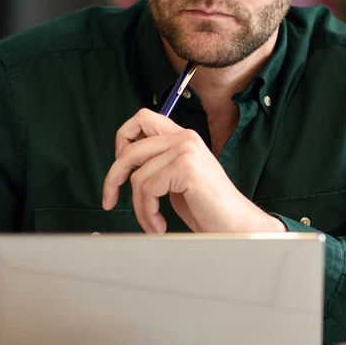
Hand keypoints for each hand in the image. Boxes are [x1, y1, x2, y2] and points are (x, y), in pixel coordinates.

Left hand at [101, 108, 284, 233]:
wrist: (236, 225)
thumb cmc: (208, 208)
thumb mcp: (176, 181)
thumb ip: (157, 166)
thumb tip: (123, 166)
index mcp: (183, 137)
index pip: (142, 119)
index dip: (122, 138)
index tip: (118, 165)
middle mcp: (185, 138)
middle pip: (130, 149)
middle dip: (113, 178)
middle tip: (109, 200)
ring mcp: (186, 150)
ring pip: (137, 176)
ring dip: (139, 208)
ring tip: (152, 223)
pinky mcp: (186, 167)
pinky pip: (147, 189)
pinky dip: (148, 213)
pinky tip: (159, 225)